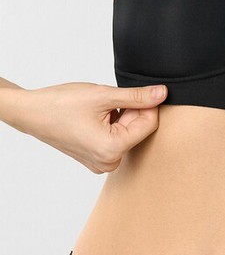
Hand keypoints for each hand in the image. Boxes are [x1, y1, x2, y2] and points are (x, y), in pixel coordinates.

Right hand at [17, 82, 167, 173]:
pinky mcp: (96, 158)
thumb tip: (162, 93)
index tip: (137, 91)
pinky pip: (116, 138)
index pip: (149, 124)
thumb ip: (137, 96)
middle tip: (111, 99)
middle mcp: (109, 162)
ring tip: (100, 108)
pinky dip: (112, 124)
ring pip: (128, 133)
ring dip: (122, 116)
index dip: (148, 104)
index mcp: (112, 149)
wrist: (32, 112)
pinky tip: (97, 115)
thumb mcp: (104, 95)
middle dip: (132, 111)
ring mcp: (101, 162)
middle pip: (139, 130)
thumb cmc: (61, 104)